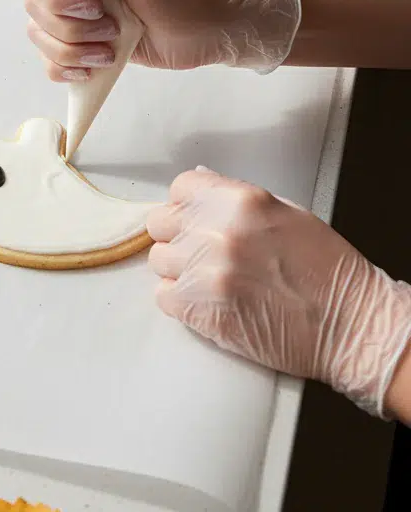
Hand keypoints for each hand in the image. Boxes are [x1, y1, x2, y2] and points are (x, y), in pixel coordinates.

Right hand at [21, 0, 299, 80]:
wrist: (209, 29)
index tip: (93, 6)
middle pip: (35, 6)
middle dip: (71, 27)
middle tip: (112, 28)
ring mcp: (74, 15)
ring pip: (39, 36)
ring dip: (73, 51)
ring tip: (110, 51)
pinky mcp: (81, 45)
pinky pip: (50, 61)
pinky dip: (67, 69)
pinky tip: (94, 68)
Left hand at [148, 168, 410, 415]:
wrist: (352, 326)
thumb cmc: (326, 272)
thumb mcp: (285, 213)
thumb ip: (234, 198)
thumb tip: (200, 185)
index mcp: (239, 200)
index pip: (180, 188)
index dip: (187, 205)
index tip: (195, 219)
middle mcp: (216, 230)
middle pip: (160, 223)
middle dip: (178, 236)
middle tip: (204, 252)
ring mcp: (204, 270)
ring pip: (159, 260)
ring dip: (179, 270)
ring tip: (213, 281)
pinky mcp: (198, 309)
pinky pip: (163, 297)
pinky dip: (181, 302)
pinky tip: (210, 302)